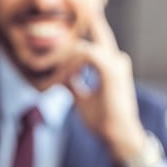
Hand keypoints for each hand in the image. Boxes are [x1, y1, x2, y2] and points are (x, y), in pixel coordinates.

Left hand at [53, 10, 147, 161]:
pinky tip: (63, 79)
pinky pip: (85, 54)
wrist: (117, 134)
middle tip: (50, 59)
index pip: (92, 42)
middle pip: (92, 32)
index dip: (70, 50)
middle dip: (67, 45)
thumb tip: (61, 79)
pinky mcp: (111, 68)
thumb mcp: (82, 100)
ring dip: (64, 61)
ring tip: (56, 79)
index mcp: (111, 66)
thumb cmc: (103, 120)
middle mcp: (116, 59)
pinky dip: (70, 66)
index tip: (54, 66)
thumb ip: (73, 86)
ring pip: (81, 46)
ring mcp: (115, 62)